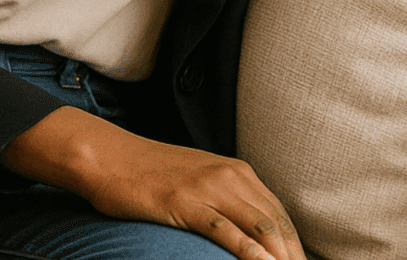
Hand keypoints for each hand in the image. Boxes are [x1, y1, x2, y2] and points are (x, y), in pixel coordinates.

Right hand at [1, 106, 305, 259]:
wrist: (109, 156)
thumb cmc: (150, 173)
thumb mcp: (198, 178)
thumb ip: (226, 199)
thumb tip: (248, 229)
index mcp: (237, 171)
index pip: (280, 215)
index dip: (296, 247)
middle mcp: (230, 175)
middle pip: (277, 224)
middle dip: (294, 256)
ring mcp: (208, 188)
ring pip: (259, 227)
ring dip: (279, 256)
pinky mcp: (185, 203)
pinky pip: (225, 231)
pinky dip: (248, 252)